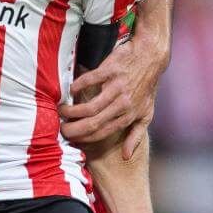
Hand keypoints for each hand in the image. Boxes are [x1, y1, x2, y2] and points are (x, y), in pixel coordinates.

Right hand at [60, 30, 166, 158]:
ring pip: (90, 106)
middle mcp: (123, 104)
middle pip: (93, 123)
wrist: (151, 57)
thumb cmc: (147, 86)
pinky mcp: (110, 70)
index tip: (72, 138)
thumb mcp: (146, 113)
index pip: (103, 133)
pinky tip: (71, 90)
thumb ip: (136, 135)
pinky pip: (90, 80)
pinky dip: (77, 86)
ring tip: (61, 110)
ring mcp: (116, 87)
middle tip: (61, 128)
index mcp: (129, 116)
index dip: (85, 138)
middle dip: (73, 129)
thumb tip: (126, 156)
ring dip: (72, 110)